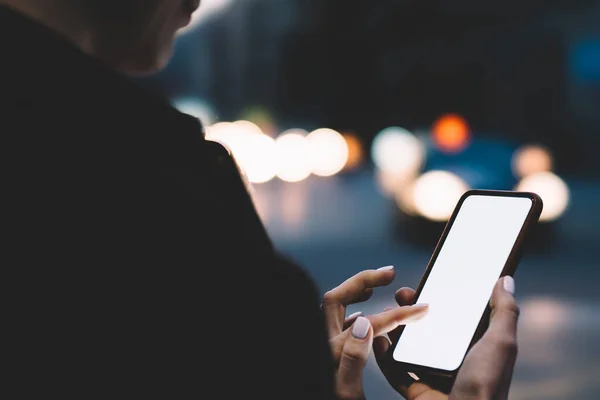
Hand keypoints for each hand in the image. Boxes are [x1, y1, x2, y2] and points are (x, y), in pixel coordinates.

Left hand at [322, 266, 428, 399]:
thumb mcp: (346, 395)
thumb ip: (352, 361)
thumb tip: (362, 323)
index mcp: (332, 353)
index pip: (369, 322)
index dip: (398, 314)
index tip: (423, 309)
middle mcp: (321, 343)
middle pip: (336, 298)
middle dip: (363, 281)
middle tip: (389, 274)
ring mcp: (319, 346)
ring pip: (333, 306)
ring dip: (354, 291)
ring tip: (377, 285)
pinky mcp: (323, 352)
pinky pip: (333, 321)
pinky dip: (349, 310)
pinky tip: (362, 316)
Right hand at [373, 276, 518, 399]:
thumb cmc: (487, 387)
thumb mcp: (501, 343)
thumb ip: (505, 311)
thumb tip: (506, 279)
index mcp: (477, 349)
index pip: (457, 317)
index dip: (443, 298)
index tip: (428, 282)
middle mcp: (455, 362)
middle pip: (430, 329)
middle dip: (414, 310)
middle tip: (402, 295)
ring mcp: (435, 377)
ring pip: (410, 348)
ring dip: (396, 329)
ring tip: (386, 313)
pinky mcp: (417, 391)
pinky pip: (395, 371)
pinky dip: (384, 356)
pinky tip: (378, 340)